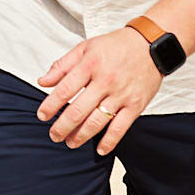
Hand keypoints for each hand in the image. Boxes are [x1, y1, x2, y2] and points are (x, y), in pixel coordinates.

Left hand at [37, 29, 164, 153]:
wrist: (151, 44)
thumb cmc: (116, 46)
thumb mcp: (86, 47)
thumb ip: (63, 65)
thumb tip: (43, 82)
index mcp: (90, 65)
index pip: (64, 90)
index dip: (51, 106)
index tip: (42, 116)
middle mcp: (105, 81)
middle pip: (78, 110)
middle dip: (62, 127)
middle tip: (54, 135)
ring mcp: (121, 95)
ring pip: (96, 122)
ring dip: (80, 136)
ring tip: (71, 142)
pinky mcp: (136, 105)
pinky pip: (120, 128)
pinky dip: (109, 141)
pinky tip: (99, 149)